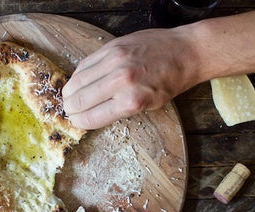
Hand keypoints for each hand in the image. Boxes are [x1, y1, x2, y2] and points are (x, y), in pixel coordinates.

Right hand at [62, 28, 199, 128]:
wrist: (184, 52)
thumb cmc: (169, 82)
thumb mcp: (149, 106)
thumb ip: (119, 110)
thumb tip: (92, 114)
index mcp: (131, 101)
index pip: (92, 117)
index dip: (79, 122)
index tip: (76, 122)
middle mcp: (120, 81)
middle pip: (79, 100)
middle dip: (71, 109)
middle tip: (70, 111)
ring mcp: (114, 61)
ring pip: (77, 81)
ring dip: (70, 93)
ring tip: (70, 98)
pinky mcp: (111, 47)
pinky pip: (85, 64)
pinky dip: (78, 75)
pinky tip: (80, 82)